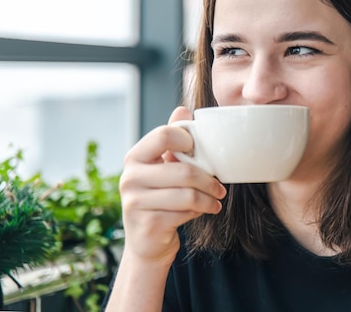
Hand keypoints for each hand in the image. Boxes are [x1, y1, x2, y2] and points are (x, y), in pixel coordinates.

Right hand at [119, 106, 226, 264]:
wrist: (147, 242)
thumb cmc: (160, 199)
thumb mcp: (164, 168)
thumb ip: (173, 141)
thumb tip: (183, 109)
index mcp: (135, 157)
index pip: (163, 135)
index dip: (186, 140)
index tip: (199, 152)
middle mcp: (130, 177)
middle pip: (183, 171)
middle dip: (209, 180)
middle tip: (220, 188)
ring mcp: (135, 202)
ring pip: (188, 195)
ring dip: (208, 199)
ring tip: (215, 201)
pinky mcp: (147, 224)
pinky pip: (184, 213)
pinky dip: (198, 212)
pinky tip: (199, 213)